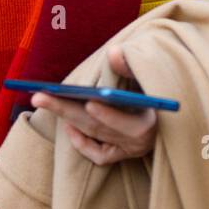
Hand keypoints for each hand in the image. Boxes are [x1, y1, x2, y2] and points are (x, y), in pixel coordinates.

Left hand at [30, 44, 156, 165]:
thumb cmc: (157, 89)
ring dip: (66, 117)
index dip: (109, 116)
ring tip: (42, 100)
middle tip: (38, 96)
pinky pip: (98, 155)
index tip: (90, 103)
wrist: (170, 115)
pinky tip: (68, 124)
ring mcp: (128, 151)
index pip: (127, 124)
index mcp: (151, 124)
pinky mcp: (122, 156)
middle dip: (67, 110)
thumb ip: (133, 66)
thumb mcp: (151, 77)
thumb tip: (114, 53)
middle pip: (98, 127)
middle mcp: (138, 143)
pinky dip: (81, 142)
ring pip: (93, 135)